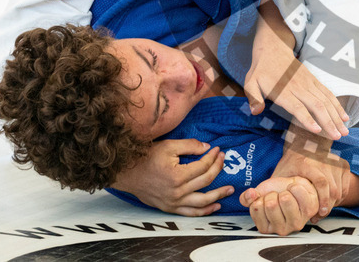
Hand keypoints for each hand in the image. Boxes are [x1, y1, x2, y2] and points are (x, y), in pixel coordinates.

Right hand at [109, 139, 234, 215]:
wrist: (128, 174)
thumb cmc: (147, 158)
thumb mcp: (168, 146)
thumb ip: (189, 145)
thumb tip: (207, 148)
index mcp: (177, 175)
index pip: (203, 166)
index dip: (213, 157)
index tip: (218, 149)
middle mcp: (177, 192)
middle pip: (206, 181)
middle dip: (218, 169)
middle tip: (224, 160)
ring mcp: (174, 202)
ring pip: (202, 201)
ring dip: (218, 195)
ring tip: (230, 189)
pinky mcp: (170, 208)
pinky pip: (190, 213)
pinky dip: (204, 211)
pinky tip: (215, 206)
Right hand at [240, 176, 319, 234]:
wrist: (293, 186)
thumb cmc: (276, 193)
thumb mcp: (258, 194)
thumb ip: (247, 198)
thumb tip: (250, 194)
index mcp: (265, 228)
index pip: (257, 207)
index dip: (261, 198)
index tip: (267, 200)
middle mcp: (281, 230)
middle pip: (271, 204)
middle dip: (273, 194)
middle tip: (278, 197)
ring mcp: (297, 222)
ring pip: (285, 198)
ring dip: (285, 191)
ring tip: (288, 196)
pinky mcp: (310, 210)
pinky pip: (297, 191)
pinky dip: (296, 186)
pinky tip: (297, 193)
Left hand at [243, 26, 348, 138]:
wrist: (274, 48)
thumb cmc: (261, 70)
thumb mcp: (250, 82)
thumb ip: (253, 97)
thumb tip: (255, 111)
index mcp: (283, 91)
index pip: (297, 106)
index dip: (307, 119)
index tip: (317, 131)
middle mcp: (299, 87)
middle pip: (316, 106)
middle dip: (329, 122)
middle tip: (338, 137)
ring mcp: (309, 83)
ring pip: (326, 100)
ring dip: (336, 116)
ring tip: (344, 130)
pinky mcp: (314, 80)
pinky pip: (328, 93)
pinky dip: (337, 105)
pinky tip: (344, 117)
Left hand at [270, 138, 350, 221]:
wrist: (307, 143)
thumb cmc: (292, 161)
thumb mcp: (280, 172)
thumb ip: (270, 186)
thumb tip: (253, 198)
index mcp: (308, 163)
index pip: (321, 182)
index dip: (321, 199)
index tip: (319, 212)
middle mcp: (325, 161)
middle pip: (332, 189)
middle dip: (327, 205)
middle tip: (319, 214)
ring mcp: (336, 163)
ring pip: (340, 190)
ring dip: (332, 203)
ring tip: (322, 209)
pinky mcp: (343, 166)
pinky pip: (345, 187)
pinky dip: (339, 197)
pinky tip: (329, 201)